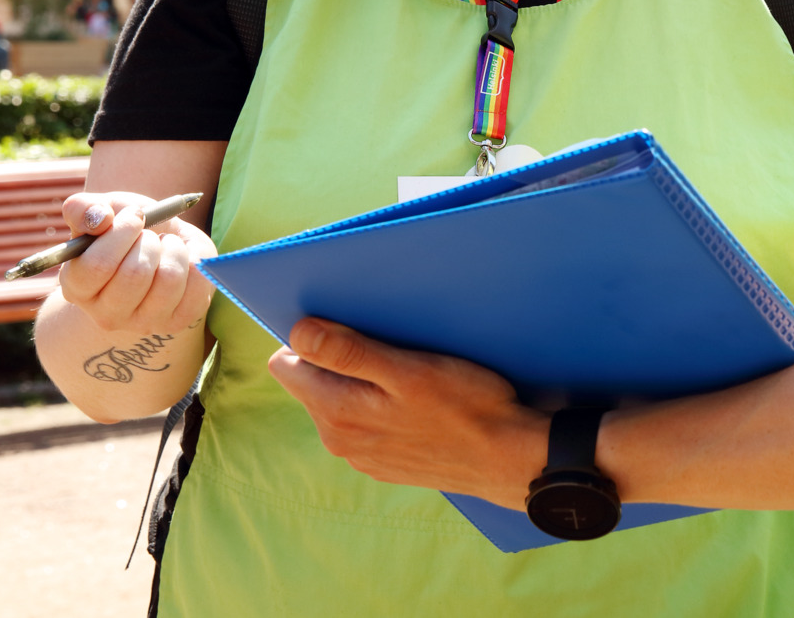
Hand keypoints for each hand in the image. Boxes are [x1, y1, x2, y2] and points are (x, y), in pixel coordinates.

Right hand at [57, 191, 215, 335]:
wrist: (157, 250)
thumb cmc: (123, 232)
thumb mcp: (101, 212)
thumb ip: (84, 209)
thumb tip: (100, 218)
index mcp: (77, 287)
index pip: (97, 265)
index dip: (121, 233)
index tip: (135, 215)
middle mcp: (105, 314)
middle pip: (135, 274)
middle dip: (149, 241)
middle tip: (150, 234)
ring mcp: (142, 323)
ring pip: (169, 279)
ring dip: (174, 249)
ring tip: (167, 245)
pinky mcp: (177, 322)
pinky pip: (197, 287)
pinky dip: (197, 261)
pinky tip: (185, 259)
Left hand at [268, 318, 548, 510]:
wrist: (507, 457)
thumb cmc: (466, 405)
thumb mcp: (410, 369)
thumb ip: (348, 353)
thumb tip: (298, 333)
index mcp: (335, 412)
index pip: (286, 364)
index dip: (314, 339)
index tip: (353, 329)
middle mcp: (338, 440)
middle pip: (312, 383)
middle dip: (338, 361)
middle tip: (390, 350)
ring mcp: (360, 457)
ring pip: (339, 405)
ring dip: (361, 386)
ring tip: (407, 377)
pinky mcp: (383, 465)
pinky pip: (364, 426)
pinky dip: (381, 409)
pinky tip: (418, 405)